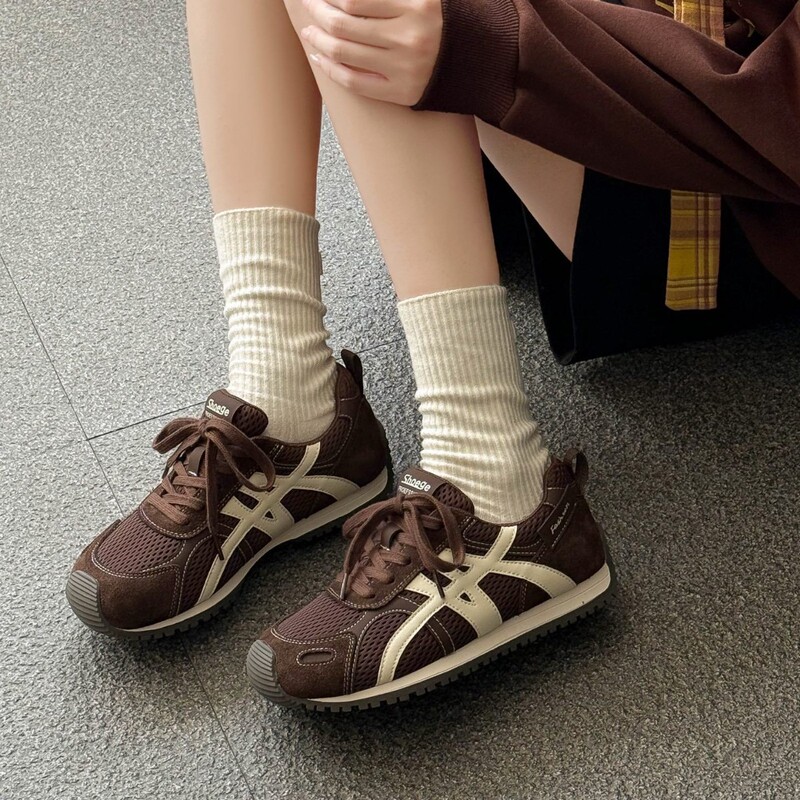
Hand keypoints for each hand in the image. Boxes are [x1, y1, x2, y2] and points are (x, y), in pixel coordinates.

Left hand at [299, 0, 442, 105]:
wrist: (477, 58)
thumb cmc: (442, 18)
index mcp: (416, 6)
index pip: (353, 0)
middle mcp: (409, 38)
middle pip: (343, 26)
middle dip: (317, 13)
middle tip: (307, 5)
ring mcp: (405, 69)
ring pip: (344, 54)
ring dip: (318, 41)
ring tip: (310, 31)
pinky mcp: (402, 93)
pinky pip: (355, 83)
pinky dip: (332, 70)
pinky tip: (321, 59)